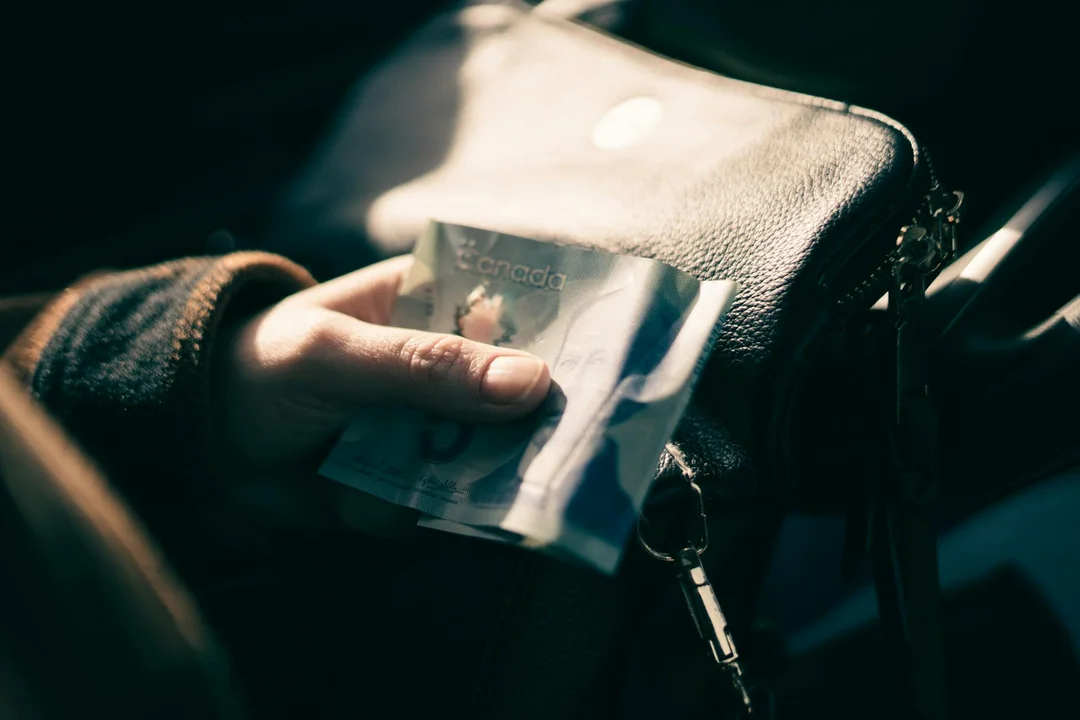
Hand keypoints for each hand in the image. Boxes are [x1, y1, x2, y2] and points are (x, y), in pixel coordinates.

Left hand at [212, 255, 550, 531]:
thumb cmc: (257, 371)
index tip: (606, 364)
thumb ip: (425, 367)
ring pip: (487, 458)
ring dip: (450, 477)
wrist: (191, 448)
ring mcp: (429, 426)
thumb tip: (530, 382)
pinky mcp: (409, 481)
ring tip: (385, 471)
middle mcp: (442, 364)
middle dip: (522, 426)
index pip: (517, 308)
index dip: (564, 333)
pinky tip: (348, 494)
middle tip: (537, 447)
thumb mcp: (335, 356)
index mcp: (428, 301)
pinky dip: (397, 508)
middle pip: (517, 394)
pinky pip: (439, 503)